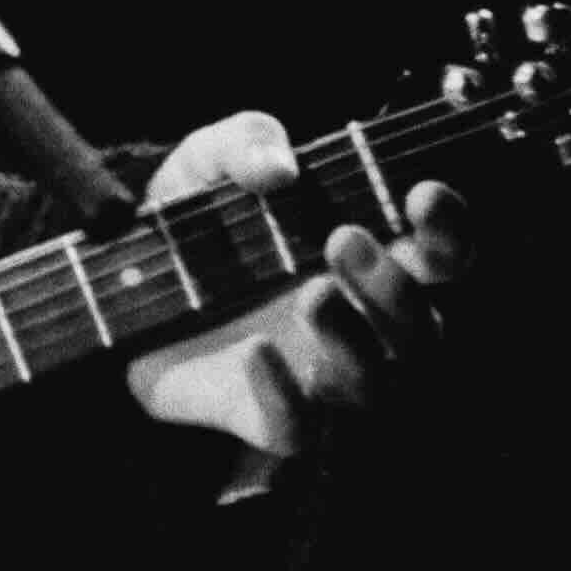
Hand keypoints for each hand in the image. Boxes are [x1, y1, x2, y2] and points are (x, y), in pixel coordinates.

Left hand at [123, 109, 469, 475]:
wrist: (120, 288)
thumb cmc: (196, 223)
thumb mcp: (208, 163)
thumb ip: (245, 142)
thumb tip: (280, 165)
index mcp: (368, 261)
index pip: (444, 256)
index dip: (450, 230)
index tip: (421, 193)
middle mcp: (361, 326)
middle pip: (422, 327)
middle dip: (396, 285)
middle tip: (342, 238)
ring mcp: (320, 376)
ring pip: (377, 383)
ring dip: (355, 338)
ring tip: (311, 292)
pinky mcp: (266, 416)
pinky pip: (299, 428)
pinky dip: (286, 395)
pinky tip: (256, 350)